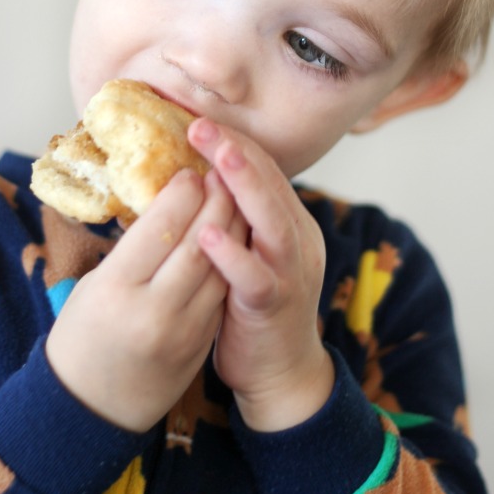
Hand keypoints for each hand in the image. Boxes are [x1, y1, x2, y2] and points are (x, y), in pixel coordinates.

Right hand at [46, 167, 240, 431]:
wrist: (90, 408)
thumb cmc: (82, 334)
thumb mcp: (94, 285)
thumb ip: (132, 249)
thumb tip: (166, 201)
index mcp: (114, 289)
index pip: (160, 228)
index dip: (181, 194)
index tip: (191, 170)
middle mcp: (152, 310)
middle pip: (197, 244)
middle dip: (215, 200)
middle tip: (223, 169)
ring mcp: (182, 331)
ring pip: (219, 267)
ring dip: (234, 225)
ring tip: (236, 193)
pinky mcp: (200, 344)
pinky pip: (222, 291)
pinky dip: (234, 258)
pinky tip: (238, 234)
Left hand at [188, 119, 334, 431]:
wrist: (281, 373)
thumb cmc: (253, 306)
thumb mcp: (249, 252)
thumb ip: (235, 218)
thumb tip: (196, 176)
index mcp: (288, 223)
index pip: (265, 171)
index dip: (234, 144)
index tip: (199, 120)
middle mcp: (296, 240)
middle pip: (270, 186)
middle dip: (237, 152)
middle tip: (202, 125)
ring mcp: (290, 273)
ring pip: (271, 222)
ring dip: (244, 187)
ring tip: (216, 159)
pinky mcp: (275, 305)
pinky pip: (255, 277)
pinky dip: (233, 254)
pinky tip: (207, 234)